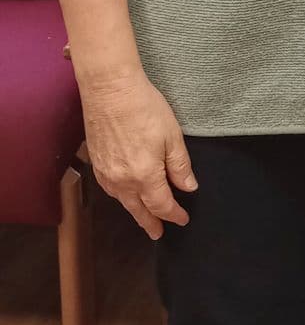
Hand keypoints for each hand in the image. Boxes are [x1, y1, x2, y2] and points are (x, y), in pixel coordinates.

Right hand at [80, 70, 197, 238]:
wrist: (110, 90)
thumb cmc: (144, 108)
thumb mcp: (172, 135)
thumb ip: (179, 166)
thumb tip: (189, 188)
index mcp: (144, 176)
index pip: (161, 204)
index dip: (174, 214)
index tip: (183, 219)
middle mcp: (122, 181)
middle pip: (139, 210)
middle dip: (151, 223)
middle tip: (159, 234)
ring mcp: (106, 173)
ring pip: (123, 201)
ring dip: (135, 211)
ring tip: (144, 217)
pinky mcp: (96, 163)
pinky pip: (111, 189)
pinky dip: (121, 197)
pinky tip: (126, 194)